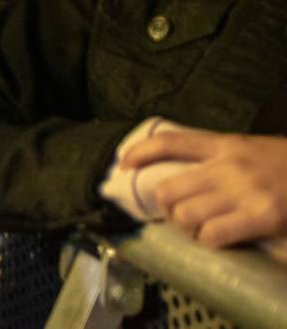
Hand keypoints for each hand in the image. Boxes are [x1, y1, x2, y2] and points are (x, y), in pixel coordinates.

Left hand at [122, 129, 286, 257]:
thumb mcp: (254, 150)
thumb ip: (224, 158)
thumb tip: (190, 176)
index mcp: (226, 145)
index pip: (171, 142)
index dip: (141, 153)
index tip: (123, 164)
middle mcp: (229, 166)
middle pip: (169, 189)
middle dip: (167, 208)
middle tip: (179, 215)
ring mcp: (245, 191)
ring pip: (186, 215)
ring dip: (188, 229)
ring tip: (200, 230)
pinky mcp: (263, 216)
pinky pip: (214, 235)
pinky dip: (211, 242)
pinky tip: (220, 240)